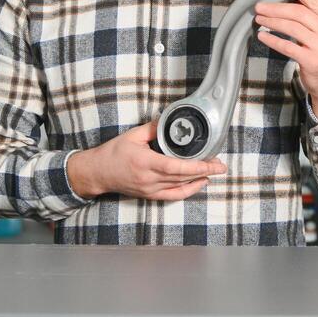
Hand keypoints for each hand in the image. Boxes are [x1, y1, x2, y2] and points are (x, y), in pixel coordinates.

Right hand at [68, 121, 226, 200]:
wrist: (97, 172)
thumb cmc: (113, 153)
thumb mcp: (132, 135)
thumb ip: (153, 128)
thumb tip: (169, 120)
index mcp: (146, 162)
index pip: (177, 167)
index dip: (197, 166)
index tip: (213, 163)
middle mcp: (149, 179)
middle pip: (183, 177)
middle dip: (204, 171)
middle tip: (220, 165)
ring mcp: (150, 190)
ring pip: (180, 187)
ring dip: (199, 180)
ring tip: (213, 172)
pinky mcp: (149, 196)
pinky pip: (173, 196)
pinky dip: (188, 191)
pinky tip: (199, 184)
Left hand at [254, 0, 317, 119]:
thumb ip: (313, 16)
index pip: (314, 1)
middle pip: (299, 13)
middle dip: (276, 8)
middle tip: (260, 6)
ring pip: (292, 28)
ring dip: (272, 21)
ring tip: (259, 18)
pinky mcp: (311, 60)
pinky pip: (287, 46)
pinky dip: (272, 40)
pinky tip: (262, 35)